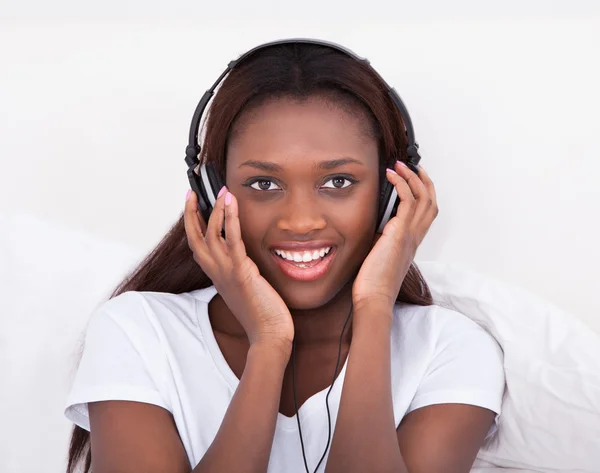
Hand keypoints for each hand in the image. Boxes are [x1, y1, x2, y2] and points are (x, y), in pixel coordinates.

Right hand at [184, 187, 293, 350]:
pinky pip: (232, 240)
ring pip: (212, 234)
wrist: (268, 335)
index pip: (197, 246)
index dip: (191, 225)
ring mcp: (227, 272)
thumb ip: (239, 272)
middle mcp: (217, 272)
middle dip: (192, 213)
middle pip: (195, 237)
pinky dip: (230, 220)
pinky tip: (232, 205)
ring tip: (221, 192)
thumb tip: (243, 260)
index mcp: (217, 276)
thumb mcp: (244, 289)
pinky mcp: (242, 272)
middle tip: (192, 193)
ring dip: (215, 210)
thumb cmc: (261, 315)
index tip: (192, 206)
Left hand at [352, 161, 438, 314]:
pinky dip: (401, 184)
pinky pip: (407, 201)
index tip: (414, 178)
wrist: (374, 297)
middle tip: (411, 166)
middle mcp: (415, 237)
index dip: (425, 192)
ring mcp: (409, 234)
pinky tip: (391, 176)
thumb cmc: (374, 281)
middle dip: (423, 179)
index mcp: (412, 242)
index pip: (427, 211)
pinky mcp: (399, 233)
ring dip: (412, 177)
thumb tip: (375, 223)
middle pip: (431, 200)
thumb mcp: (380, 253)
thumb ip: (383, 237)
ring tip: (399, 165)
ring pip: (423, 197)